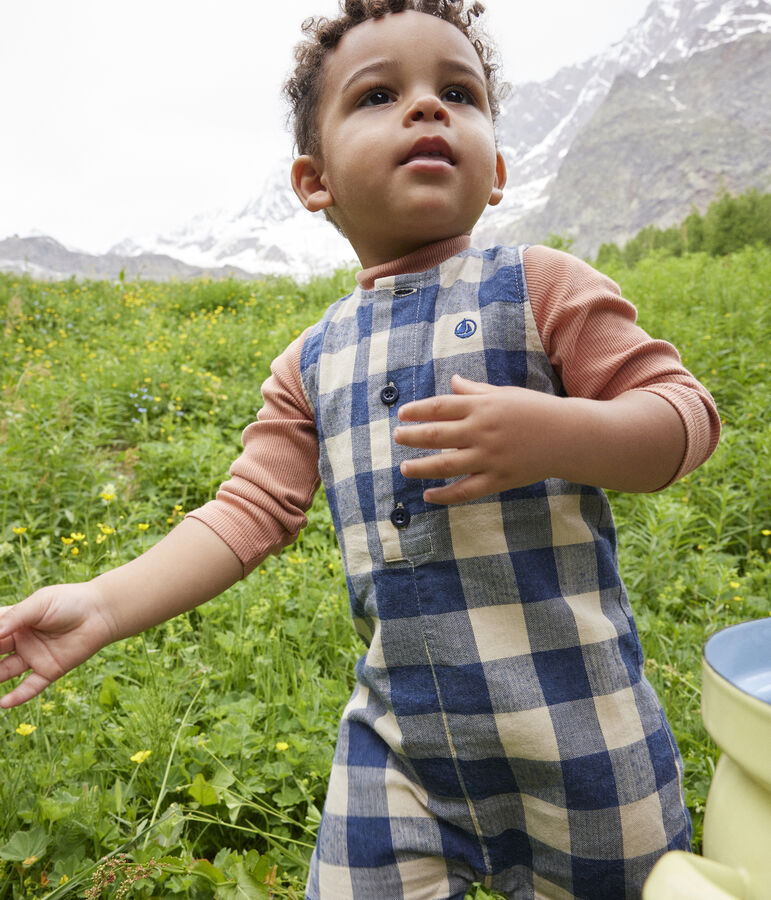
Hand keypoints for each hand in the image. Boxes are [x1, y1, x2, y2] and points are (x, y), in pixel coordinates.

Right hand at [0, 583, 115, 707]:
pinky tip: (4, 704)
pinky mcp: (50, 670)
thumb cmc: (69, 602)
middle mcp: (20, 641)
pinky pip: (30, 686)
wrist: (102, 611)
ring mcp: (34, 657)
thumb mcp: (39, 605)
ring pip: (5, 672)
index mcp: (15, 622)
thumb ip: (14, 618)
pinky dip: (18, 696)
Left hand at [393, 374, 563, 503]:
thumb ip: (475, 391)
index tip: (401, 414)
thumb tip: (453, 382)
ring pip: (445, 464)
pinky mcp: (498, 480)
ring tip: (404, 467)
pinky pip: (465, 490)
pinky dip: (444, 495)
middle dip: (411, 436)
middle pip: (436, 435)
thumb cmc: (536, 411)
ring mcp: (489, 458)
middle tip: (396, 437)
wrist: (570, 436)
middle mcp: (482, 431)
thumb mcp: (505, 395)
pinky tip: (428, 496)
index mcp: (482, 407)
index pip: (440, 407)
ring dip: (420, 467)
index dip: (417, 411)